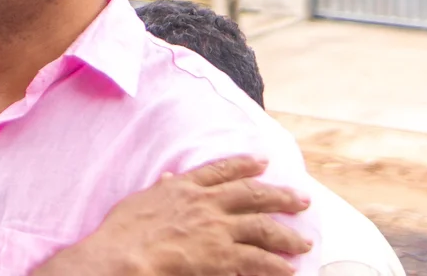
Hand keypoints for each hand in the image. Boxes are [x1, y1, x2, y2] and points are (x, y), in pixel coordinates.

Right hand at [32, 155, 312, 275]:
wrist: (125, 254)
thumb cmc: (122, 231)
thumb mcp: (139, 201)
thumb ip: (159, 189)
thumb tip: (168, 178)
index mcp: (184, 187)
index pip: (221, 171)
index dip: (245, 165)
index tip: (263, 161)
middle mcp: (207, 203)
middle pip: (252, 195)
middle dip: (280, 196)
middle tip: (302, 199)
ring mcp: (217, 229)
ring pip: (263, 227)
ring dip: (287, 234)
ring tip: (304, 241)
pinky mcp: (223, 256)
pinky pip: (257, 259)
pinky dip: (276, 264)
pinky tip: (290, 268)